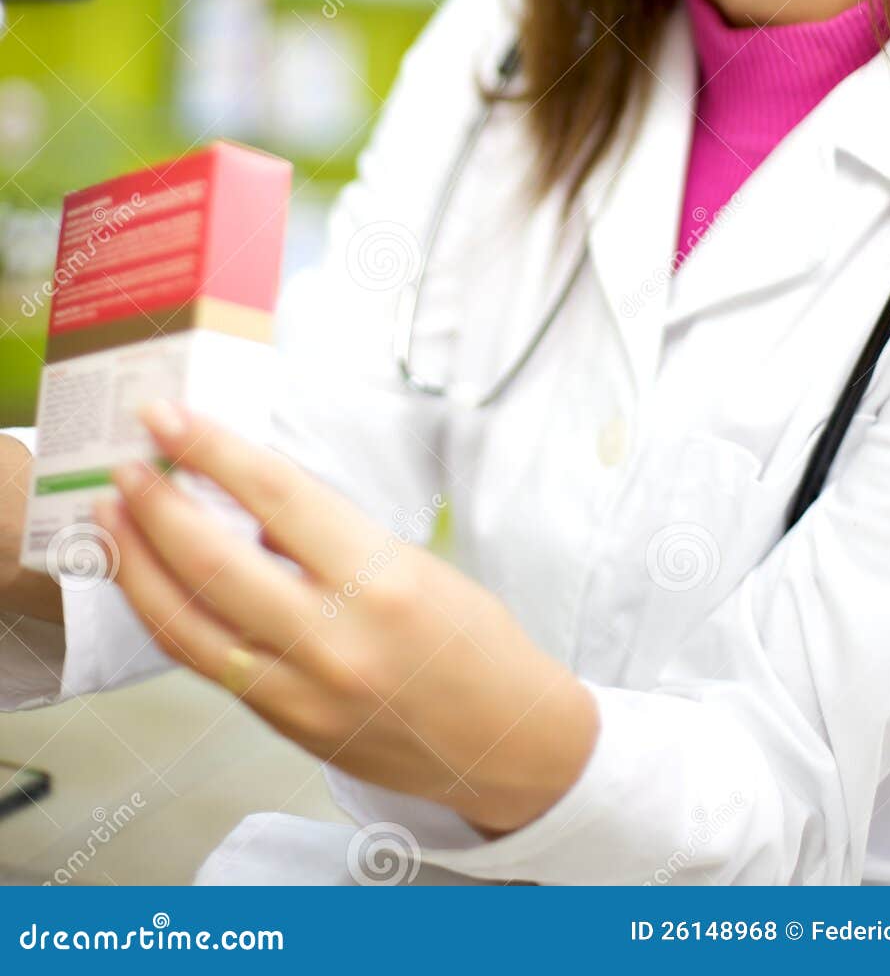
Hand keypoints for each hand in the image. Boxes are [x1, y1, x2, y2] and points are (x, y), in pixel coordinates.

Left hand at [93, 401, 599, 834]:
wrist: (508, 742)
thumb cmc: (474, 642)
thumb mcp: (413, 564)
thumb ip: (329, 537)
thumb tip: (248, 499)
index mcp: (380, 579)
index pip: (275, 496)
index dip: (212, 450)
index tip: (169, 417)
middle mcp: (335, 638)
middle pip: (213, 563)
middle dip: (156, 506)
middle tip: (126, 465)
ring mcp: (302, 691)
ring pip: (187, 625)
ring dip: (137, 567)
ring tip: (113, 521)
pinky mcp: (285, 726)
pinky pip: (207, 665)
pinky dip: (168, 618)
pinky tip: (151, 584)